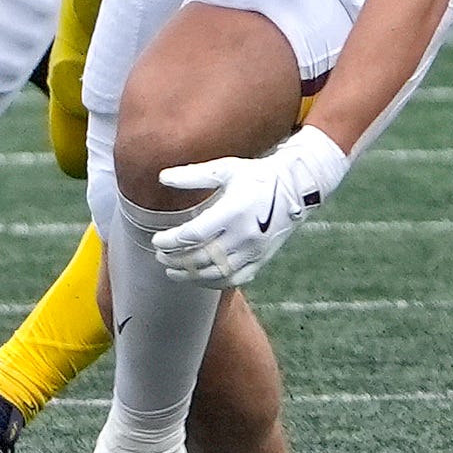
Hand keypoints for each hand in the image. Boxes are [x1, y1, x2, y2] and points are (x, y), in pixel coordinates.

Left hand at [150, 125, 349, 288]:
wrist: (295, 188)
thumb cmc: (255, 176)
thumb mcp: (225, 169)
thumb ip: (193, 175)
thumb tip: (161, 177)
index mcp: (233, 211)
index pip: (194, 235)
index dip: (171, 241)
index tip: (156, 240)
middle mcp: (245, 235)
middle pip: (202, 257)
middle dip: (177, 259)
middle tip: (160, 255)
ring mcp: (255, 250)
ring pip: (217, 272)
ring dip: (191, 275)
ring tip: (172, 270)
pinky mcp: (262, 259)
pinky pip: (236, 278)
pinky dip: (214, 282)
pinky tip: (198, 279)